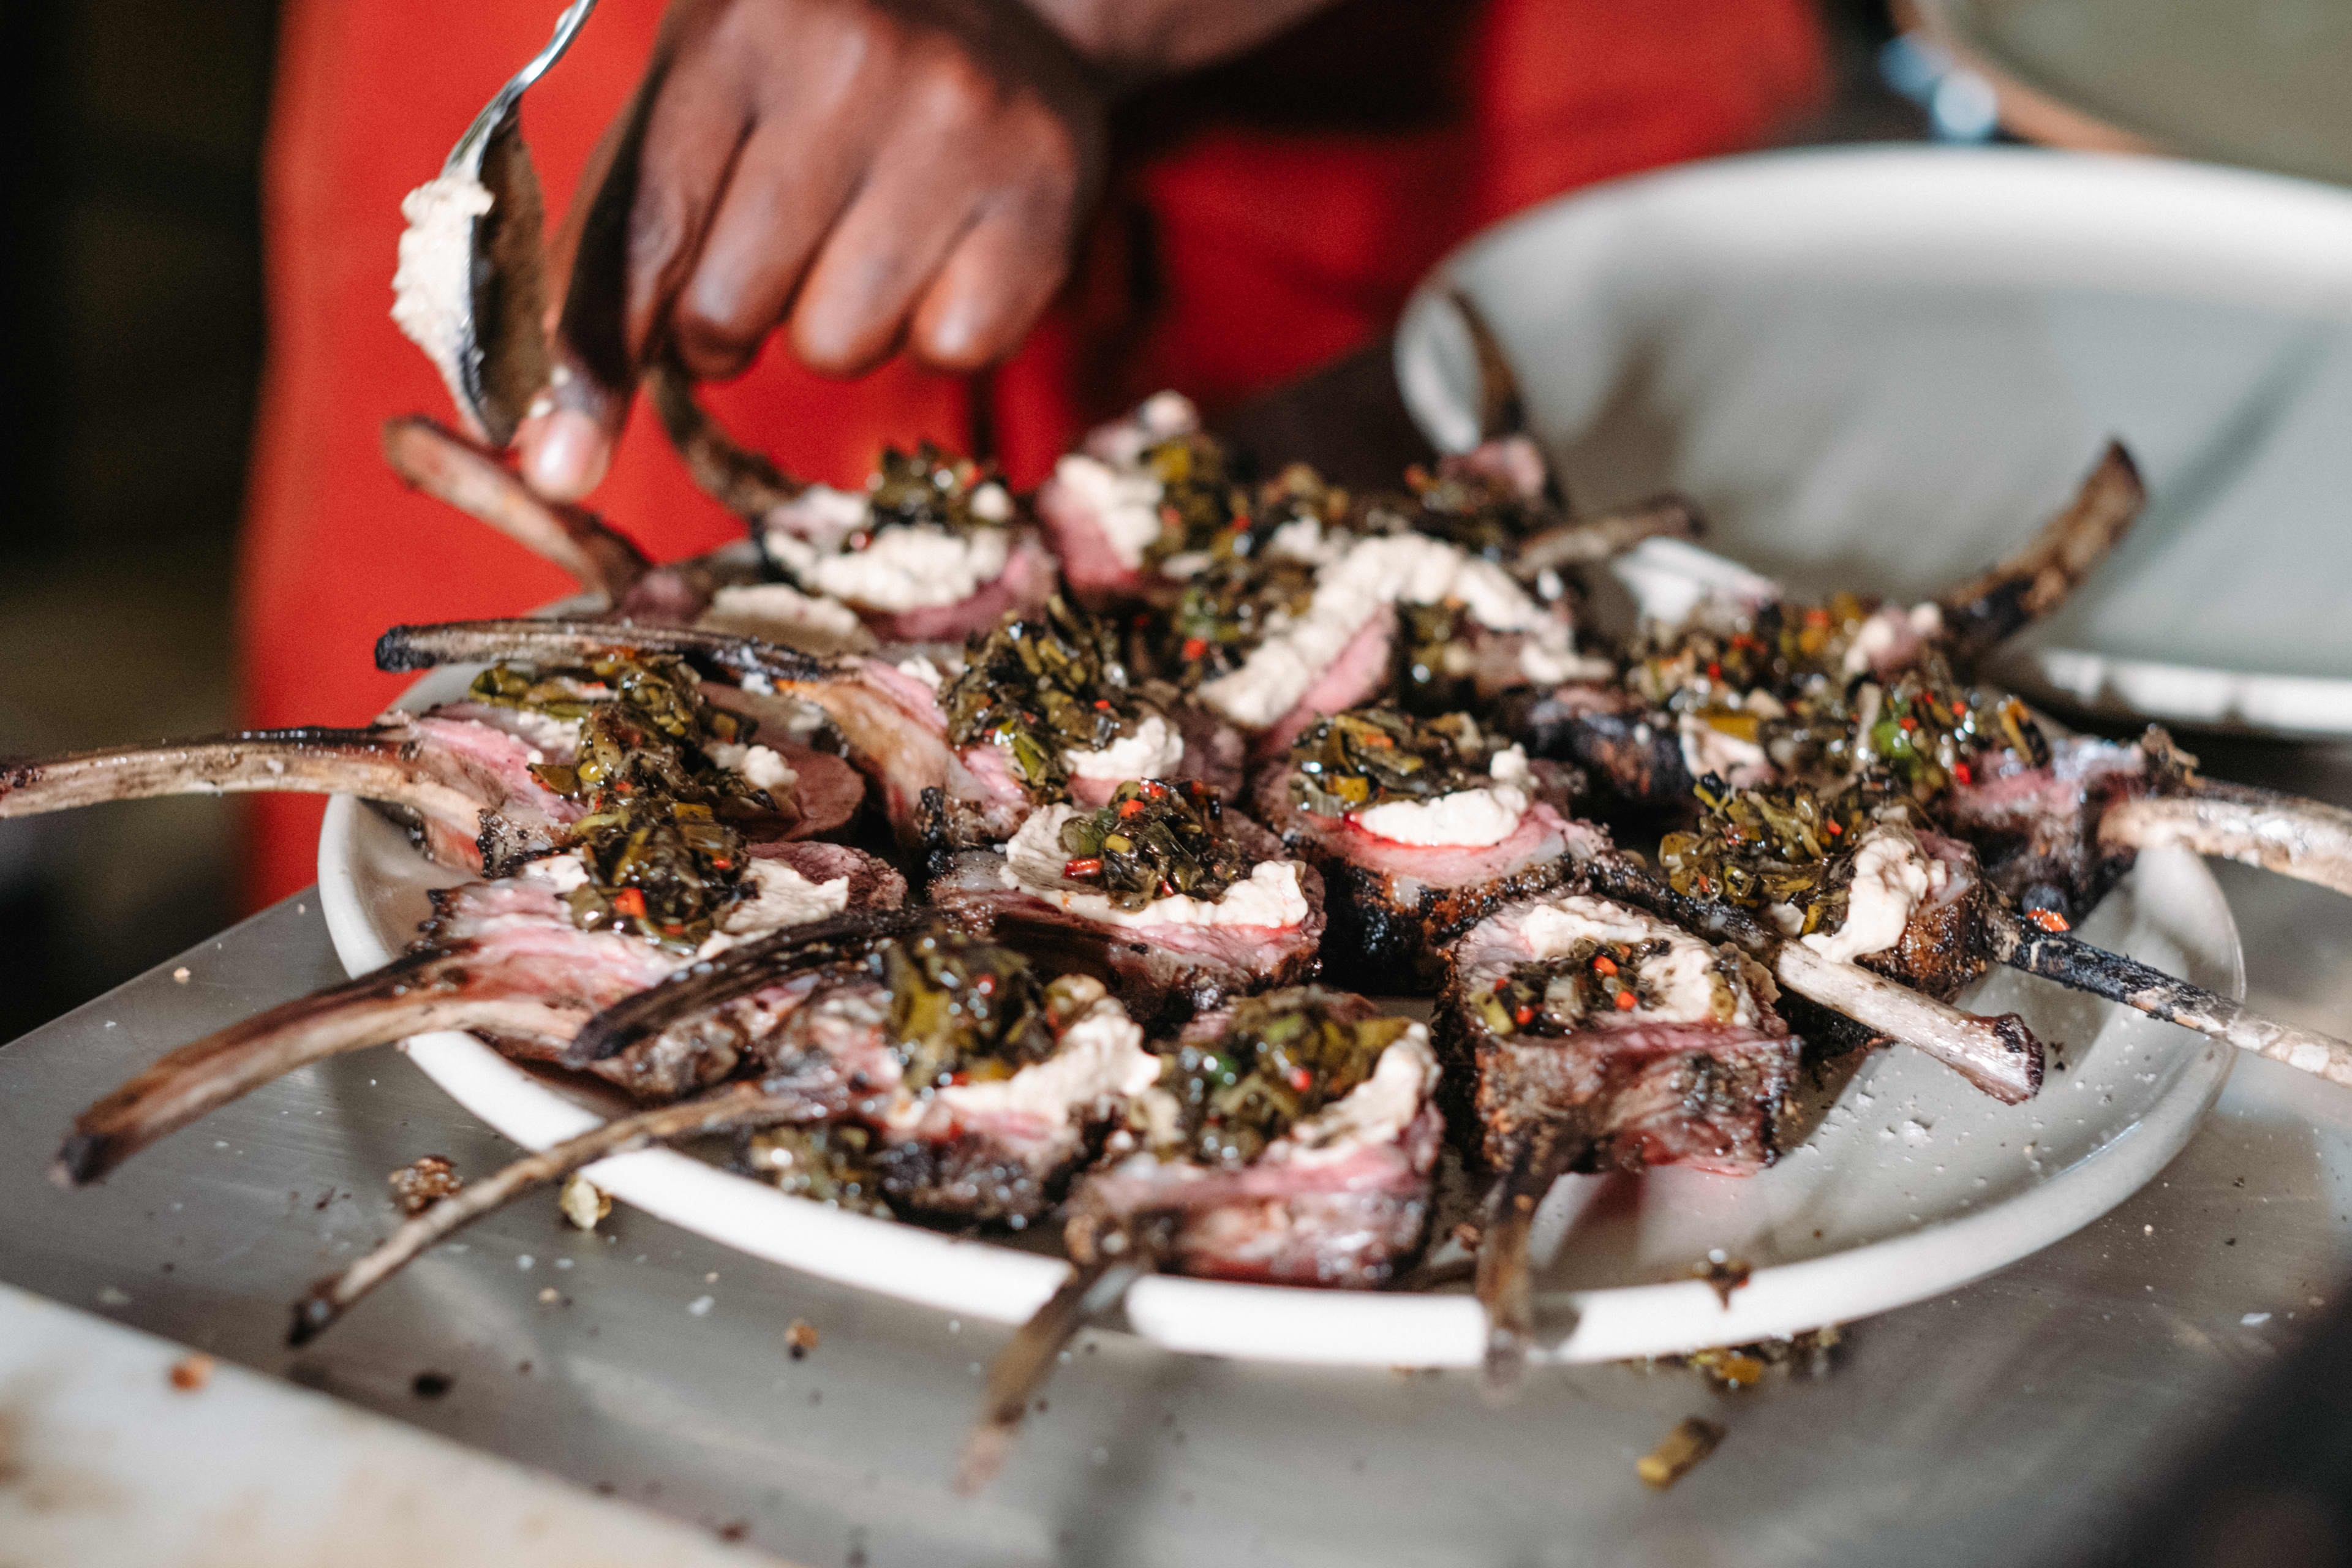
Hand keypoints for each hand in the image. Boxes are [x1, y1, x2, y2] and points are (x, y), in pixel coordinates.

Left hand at [519, 0, 1109, 499]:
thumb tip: (551, 449)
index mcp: (736, 30)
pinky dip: (937, 328)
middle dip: (728, 323)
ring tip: (865, 243)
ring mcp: (957, 130)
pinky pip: (950, 350)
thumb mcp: (700, 106)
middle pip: (731, 309)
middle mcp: (849, 63)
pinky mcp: (1042, 200)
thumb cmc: (816, 85)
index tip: (556, 464)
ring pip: (838, 346)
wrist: (1010, 13)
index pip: (642, 234)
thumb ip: (615, 252)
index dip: (595, 361)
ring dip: (836, 328)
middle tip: (771, 260)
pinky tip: (945, 252)